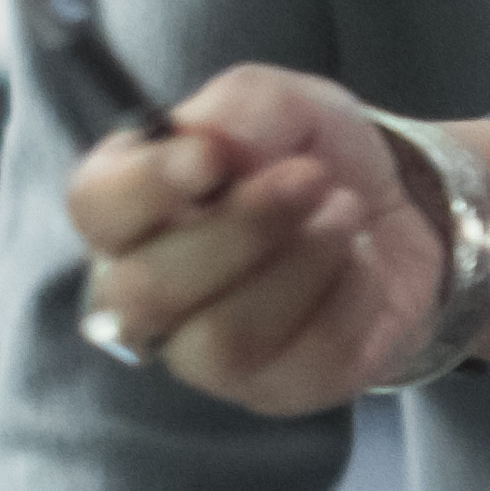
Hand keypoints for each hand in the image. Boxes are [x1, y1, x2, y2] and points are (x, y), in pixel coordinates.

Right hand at [62, 68, 439, 414]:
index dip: (146, 186)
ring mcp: (204, 355)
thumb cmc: (308, 157)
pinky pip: (307, 358)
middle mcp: (144, 293)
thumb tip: (213, 141)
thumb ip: (242, 106)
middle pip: (146, 290)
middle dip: (244, 227)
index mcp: (126, 210)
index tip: (211, 156)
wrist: (395, 213)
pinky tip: (362, 262)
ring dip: (302, 264)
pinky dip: (351, 294)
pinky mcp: (276, 388)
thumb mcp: (287, 102)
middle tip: (313, 176)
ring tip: (348, 211)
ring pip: (224, 340)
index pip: (94, 208)